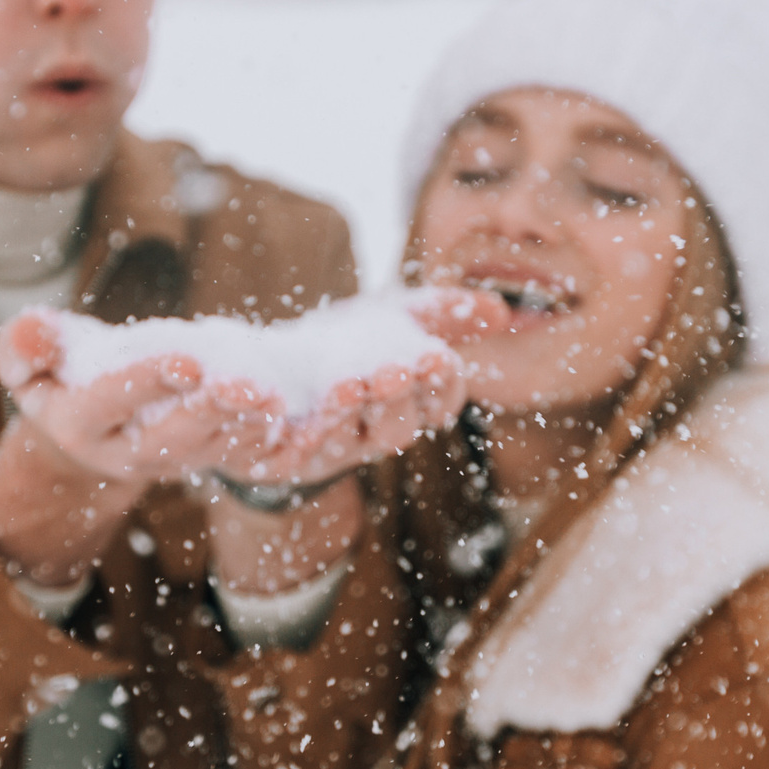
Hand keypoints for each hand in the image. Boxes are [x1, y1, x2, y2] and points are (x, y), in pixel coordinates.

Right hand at [0, 309, 283, 484]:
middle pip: (175, 434)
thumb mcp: (29, 359)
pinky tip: (304, 419)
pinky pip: (245, 455)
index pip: (113, 401)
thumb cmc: (58, 374)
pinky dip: (275, 441)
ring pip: (217, 447)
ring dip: (250, 426)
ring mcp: (175, 458)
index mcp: (83, 424)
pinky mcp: (210, 455)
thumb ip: (25, 347)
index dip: (148, 382)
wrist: (89, 426)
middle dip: (213, 411)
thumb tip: (30, 335)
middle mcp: (131, 451)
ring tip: (278, 400)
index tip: (186, 361)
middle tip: (249, 388)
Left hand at [215, 286, 500, 485]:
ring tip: (347, 386)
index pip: (437, 404)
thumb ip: (444, 312)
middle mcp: (367, 435)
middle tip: (395, 372)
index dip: (439, 386)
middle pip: (393, 429)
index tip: (437, 358)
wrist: (268, 366)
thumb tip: (503, 311)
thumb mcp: (394, 317)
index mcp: (405, 407)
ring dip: (343, 415)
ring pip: (337, 443)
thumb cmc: (345, 343)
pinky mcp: (270, 456)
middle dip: (395, 401)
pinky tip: (266, 400)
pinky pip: (270, 450)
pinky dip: (269, 428)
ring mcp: (319, 451)